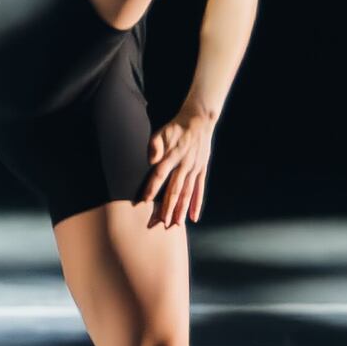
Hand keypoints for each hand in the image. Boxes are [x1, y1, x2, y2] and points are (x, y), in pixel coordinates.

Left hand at [141, 110, 217, 227]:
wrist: (199, 121)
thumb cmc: (176, 128)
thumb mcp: (162, 132)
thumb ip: (155, 145)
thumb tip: (151, 161)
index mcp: (173, 155)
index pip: (160, 174)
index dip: (152, 187)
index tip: (144, 200)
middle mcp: (185, 165)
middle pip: (175, 189)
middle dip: (167, 206)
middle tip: (160, 222)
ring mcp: (195, 169)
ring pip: (187, 193)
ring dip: (181, 209)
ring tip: (175, 224)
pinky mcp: (201, 171)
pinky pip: (199, 190)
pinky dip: (196, 204)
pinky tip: (193, 217)